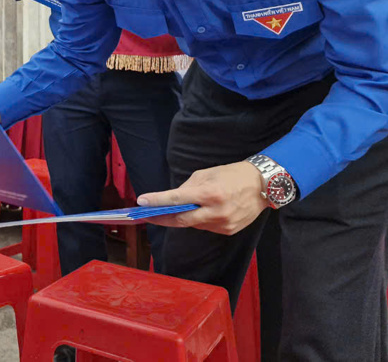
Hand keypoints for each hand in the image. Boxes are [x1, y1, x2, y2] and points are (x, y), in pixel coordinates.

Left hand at [137, 161, 267, 234]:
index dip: (157, 201)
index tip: (142, 202)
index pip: (177, 199)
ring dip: (182, 218)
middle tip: (148, 215)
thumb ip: (188, 187)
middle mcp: (216, 212)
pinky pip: (205, 227)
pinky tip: (197, 212)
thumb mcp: (207, 174)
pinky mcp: (229, 231)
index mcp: (210, 193)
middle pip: (181, 220)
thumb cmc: (232, 175)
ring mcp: (223, 224)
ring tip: (172, 211)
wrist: (264, 185)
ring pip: (193, 224)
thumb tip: (172, 199)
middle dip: (163, 218)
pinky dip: (198, 220)